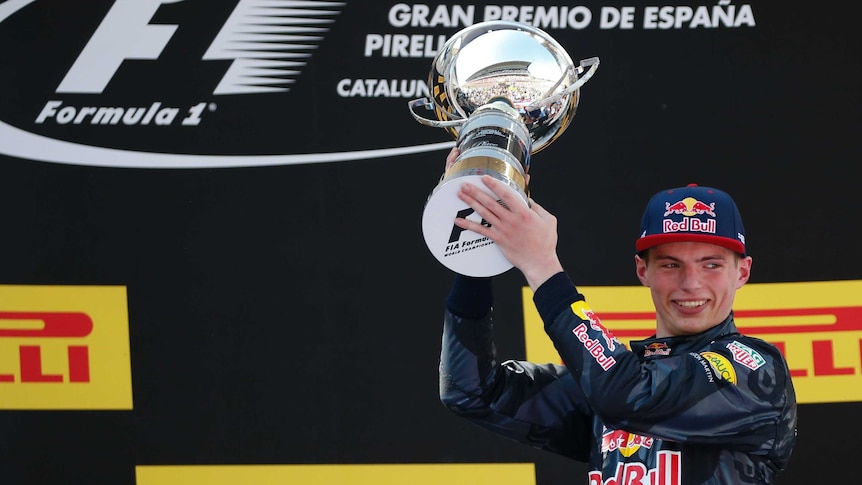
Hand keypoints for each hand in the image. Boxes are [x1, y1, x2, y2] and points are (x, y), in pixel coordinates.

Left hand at [455, 175, 562, 289]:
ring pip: (484, 213)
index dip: (494, 185)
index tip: (484, 177)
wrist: (539, 262)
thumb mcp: (548, 220)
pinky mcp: (498, 239)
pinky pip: (480, 231)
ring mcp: (503, 230)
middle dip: (476, 192)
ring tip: (461, 195)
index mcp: (524, 213)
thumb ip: (537, 207)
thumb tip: (528, 200)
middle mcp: (511, 220)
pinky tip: (458, 221)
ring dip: (471, 203)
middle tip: (464, 184)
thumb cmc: (545, 242)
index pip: (506, 194)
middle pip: (490, 202)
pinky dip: (468, 225)